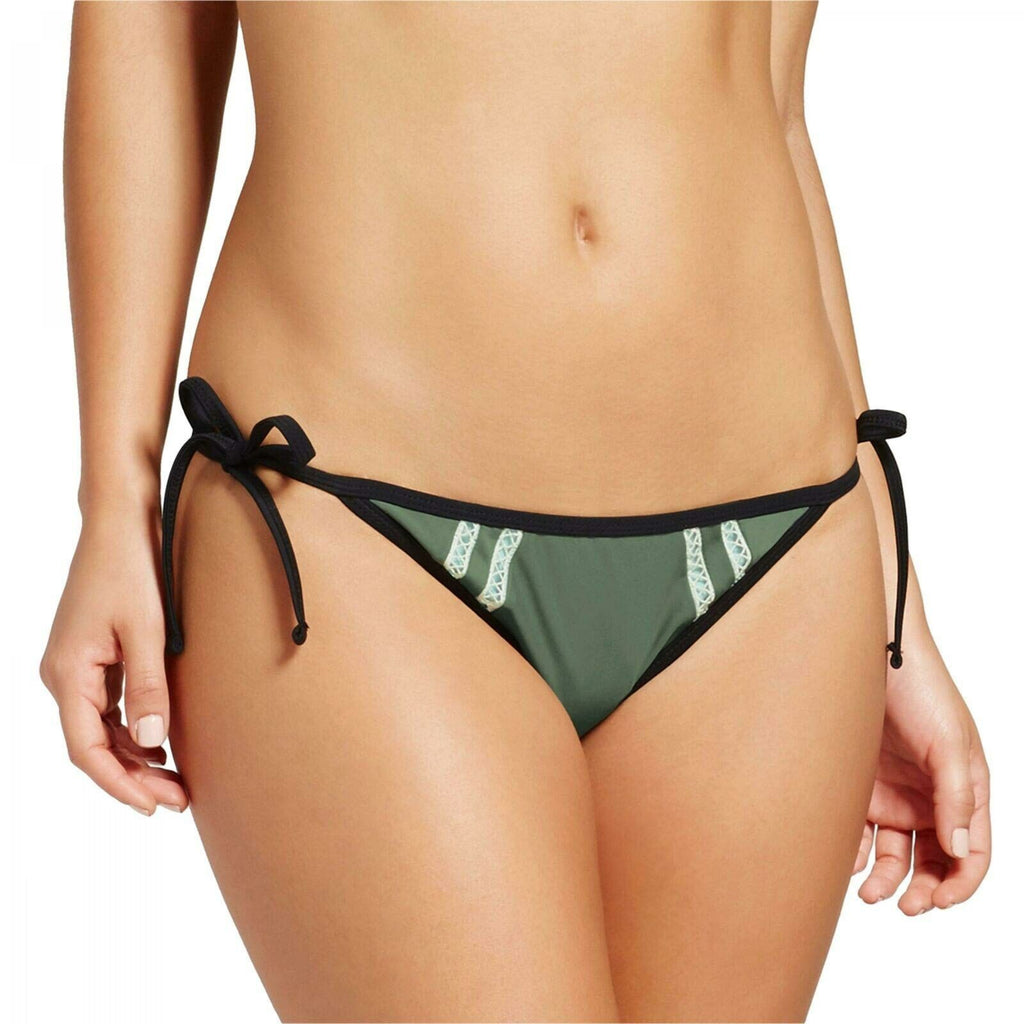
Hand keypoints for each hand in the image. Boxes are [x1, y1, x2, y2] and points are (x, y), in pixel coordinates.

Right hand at [39, 509, 187, 814]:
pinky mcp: (93, 657)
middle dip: (133, 778)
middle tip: (178, 800)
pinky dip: (132, 731)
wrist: (120, 524)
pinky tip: (161, 745)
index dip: (119, 784)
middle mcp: (63, 676)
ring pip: (101, 730)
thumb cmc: (130, 569)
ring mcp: (76, 667)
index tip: (153, 806)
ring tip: (176, 782)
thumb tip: (150, 744)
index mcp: (67, 673)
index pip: (86, 749)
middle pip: (93, 745)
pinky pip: (108, 708)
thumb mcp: (147, 630)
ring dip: (135, 758)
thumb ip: (149, 688)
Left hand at [852, 617, 989, 913]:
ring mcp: (895, 794)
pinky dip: (856, 854)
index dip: (962, 883)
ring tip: (869, 893)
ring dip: (887, 880)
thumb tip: (957, 853)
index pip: (973, 852)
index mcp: (965, 791)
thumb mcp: (949, 742)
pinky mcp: (860, 787)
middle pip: (934, 862)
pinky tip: (847, 863)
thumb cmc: (921, 690)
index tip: (939, 901)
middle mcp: (931, 798)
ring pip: (895, 855)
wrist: (870, 655)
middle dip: (923, 890)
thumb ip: (956, 797)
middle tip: (905, 907)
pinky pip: (861, 833)